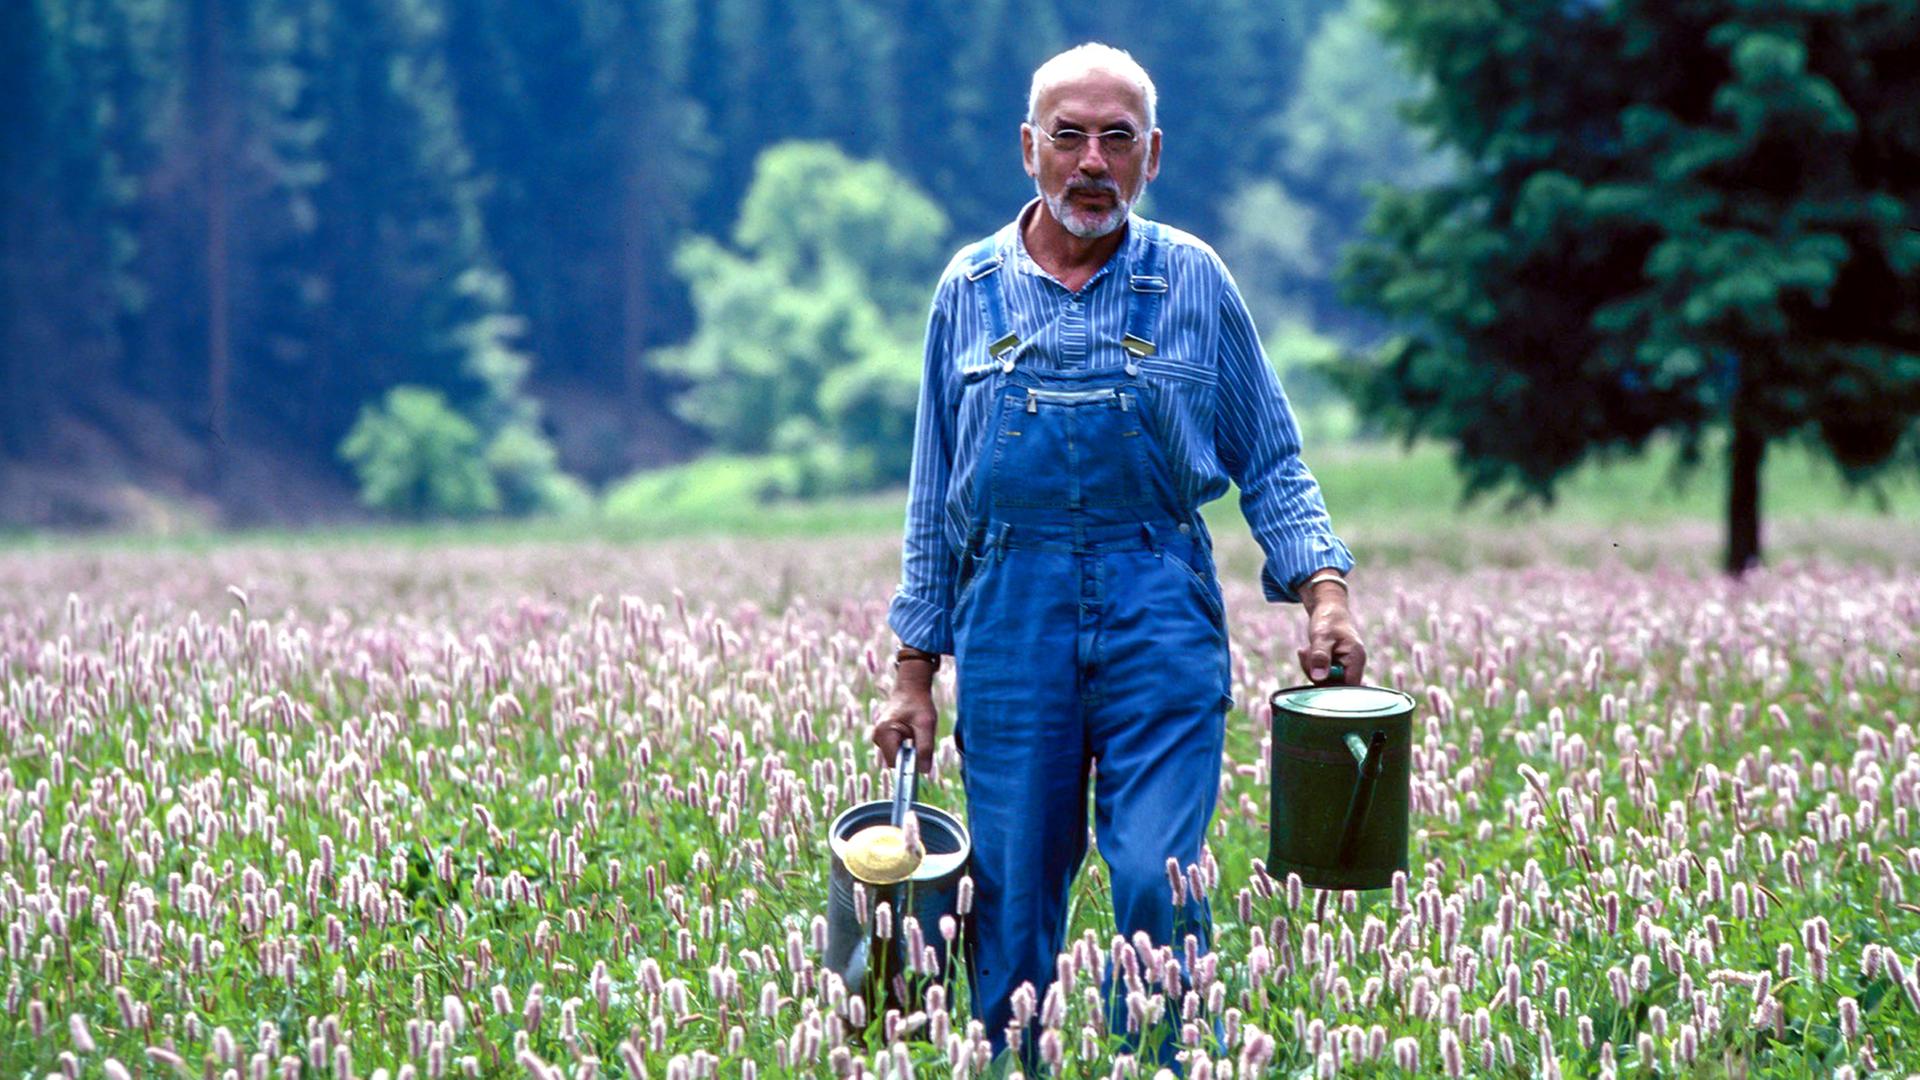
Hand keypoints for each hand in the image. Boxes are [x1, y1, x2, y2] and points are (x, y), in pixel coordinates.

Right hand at [870, 659, 939, 773]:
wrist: (911, 689)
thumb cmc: (919, 704)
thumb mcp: (926, 725)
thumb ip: (925, 748)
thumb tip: (923, 771)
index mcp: (884, 733)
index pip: (896, 763)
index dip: (910, 765)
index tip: (923, 759)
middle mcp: (877, 737)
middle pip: (896, 761)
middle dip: (911, 756)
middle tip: (921, 739)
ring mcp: (878, 738)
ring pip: (897, 757)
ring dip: (909, 751)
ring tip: (916, 733)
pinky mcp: (883, 738)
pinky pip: (896, 751)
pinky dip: (906, 747)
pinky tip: (912, 733)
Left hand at [1297, 583, 1365, 685]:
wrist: (1328, 608)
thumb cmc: (1327, 619)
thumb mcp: (1321, 637)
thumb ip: (1320, 656)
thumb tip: (1319, 678)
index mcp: (1356, 659)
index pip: (1349, 687)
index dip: (1331, 687)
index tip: (1315, 674)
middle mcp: (1353, 665)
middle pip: (1334, 686)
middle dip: (1315, 673)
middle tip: (1305, 653)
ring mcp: (1344, 667)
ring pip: (1325, 681)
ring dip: (1310, 668)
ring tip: (1305, 650)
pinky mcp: (1335, 666)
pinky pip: (1321, 674)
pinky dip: (1311, 666)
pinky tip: (1306, 651)